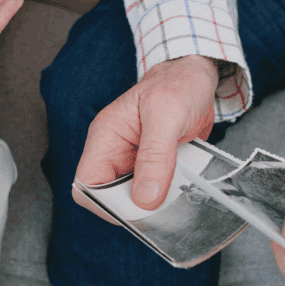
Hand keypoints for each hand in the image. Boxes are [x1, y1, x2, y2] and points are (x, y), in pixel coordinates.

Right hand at [72, 55, 218, 221]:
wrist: (198, 75)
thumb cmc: (178, 83)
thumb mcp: (167, 114)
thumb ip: (155, 156)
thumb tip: (145, 197)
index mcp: (106, 137)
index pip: (86, 183)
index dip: (105, 203)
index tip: (135, 210)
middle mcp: (115, 152)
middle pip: (109, 197)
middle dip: (134, 207)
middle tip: (163, 206)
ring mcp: (134, 161)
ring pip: (133, 199)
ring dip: (155, 204)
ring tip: (177, 196)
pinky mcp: (154, 166)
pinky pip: (155, 192)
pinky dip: (169, 197)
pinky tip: (185, 190)